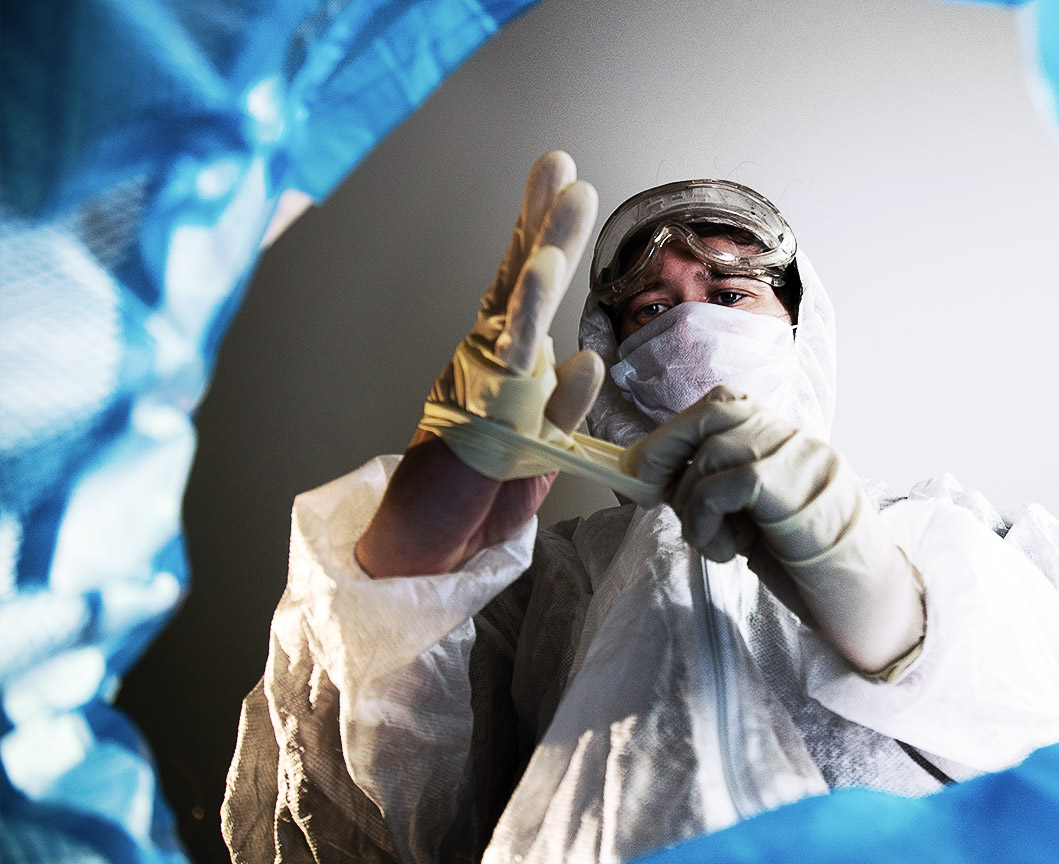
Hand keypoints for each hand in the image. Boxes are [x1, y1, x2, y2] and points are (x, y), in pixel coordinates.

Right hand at [357, 152, 600, 576]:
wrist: (433, 537)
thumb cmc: (486, 482)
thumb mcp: (543, 432)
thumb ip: (565, 397)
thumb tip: (588, 361)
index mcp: (503, 351)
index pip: (524, 276)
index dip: (538, 222)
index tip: (556, 171)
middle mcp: (488, 363)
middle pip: (519, 286)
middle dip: (543, 230)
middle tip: (563, 178)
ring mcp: (483, 398)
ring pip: (516, 335)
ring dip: (540, 288)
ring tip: (561, 245)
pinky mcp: (483, 441)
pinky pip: (528, 414)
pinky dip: (560, 396)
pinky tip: (582, 364)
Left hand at [624, 387, 925, 676]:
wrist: (870, 606)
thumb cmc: (811, 571)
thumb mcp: (756, 523)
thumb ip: (719, 493)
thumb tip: (654, 477)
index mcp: (789, 443)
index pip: (725, 404)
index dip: (677, 430)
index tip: (648, 468)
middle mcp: (797, 440)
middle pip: (715, 409)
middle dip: (666, 445)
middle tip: (650, 486)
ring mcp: (800, 460)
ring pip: (713, 452)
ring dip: (691, 504)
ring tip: (713, 543)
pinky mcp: (794, 489)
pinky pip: (723, 485)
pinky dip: (705, 519)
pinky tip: (726, 551)